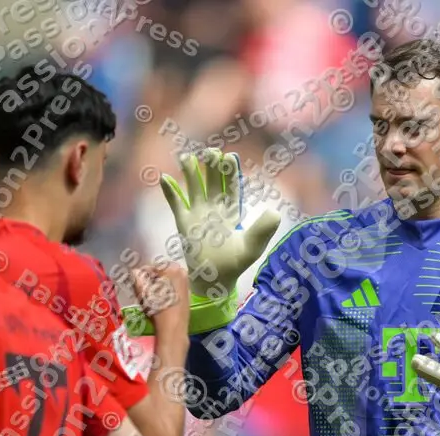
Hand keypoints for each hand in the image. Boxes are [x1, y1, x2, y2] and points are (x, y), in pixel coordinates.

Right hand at [124, 149, 281, 335]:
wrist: (214, 279)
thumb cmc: (235, 263)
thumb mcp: (252, 247)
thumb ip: (262, 230)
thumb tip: (274, 212)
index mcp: (232, 210)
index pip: (231, 186)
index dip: (230, 172)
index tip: (229, 157)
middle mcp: (214, 207)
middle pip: (213, 181)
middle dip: (211, 167)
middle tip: (210, 152)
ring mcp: (197, 213)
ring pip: (194, 187)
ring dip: (190, 173)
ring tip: (187, 157)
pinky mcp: (183, 222)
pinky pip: (176, 204)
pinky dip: (170, 192)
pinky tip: (164, 178)